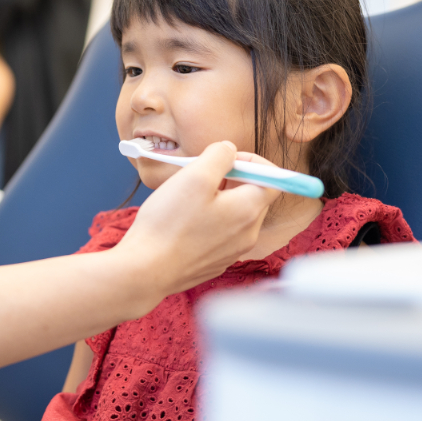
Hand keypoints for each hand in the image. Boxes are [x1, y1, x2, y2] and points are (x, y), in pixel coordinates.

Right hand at [115, 141, 278, 297]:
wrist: (146, 270)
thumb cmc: (169, 224)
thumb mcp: (194, 176)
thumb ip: (219, 156)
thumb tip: (229, 150)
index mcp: (249, 210)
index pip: (274, 178)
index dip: (251, 161)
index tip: (225, 159)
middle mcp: (248, 233)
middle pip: (254, 195)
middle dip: (232, 179)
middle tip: (201, 175)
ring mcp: (233, 251)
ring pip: (236, 214)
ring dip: (219, 199)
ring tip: (188, 198)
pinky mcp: (216, 261)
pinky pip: (222, 232)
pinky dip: (210, 219)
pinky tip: (183, 220)